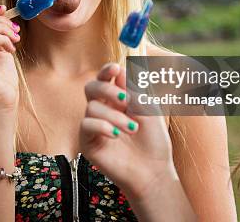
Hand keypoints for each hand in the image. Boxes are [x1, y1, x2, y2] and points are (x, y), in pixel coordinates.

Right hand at [0, 5, 20, 112]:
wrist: (2, 103)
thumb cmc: (3, 79)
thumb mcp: (0, 50)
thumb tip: (2, 12)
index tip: (6, 10)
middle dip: (1, 21)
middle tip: (16, 32)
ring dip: (4, 30)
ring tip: (14, 42)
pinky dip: (3, 39)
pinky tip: (10, 50)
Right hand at [80, 63, 176, 199]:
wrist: (153, 170)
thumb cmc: (153, 140)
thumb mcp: (148, 109)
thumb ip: (134, 88)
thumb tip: (121, 69)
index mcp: (117, 98)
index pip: (105, 78)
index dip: (106, 70)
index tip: (114, 68)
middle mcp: (103, 109)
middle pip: (91, 87)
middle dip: (107, 89)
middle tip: (126, 100)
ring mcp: (94, 125)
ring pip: (91, 107)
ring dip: (115, 116)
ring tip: (132, 129)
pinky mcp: (88, 142)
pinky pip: (86, 125)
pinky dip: (102, 126)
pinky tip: (116, 135)